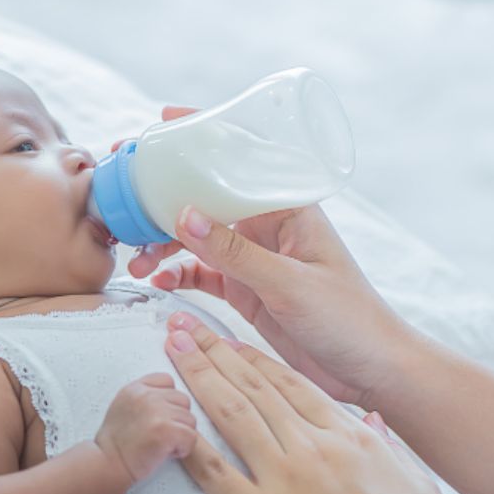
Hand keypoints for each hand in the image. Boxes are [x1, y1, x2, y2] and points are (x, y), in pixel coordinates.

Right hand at [93, 372, 197, 485]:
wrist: (107, 464)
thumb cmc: (116, 442)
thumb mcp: (123, 405)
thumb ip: (144, 396)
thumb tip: (171, 400)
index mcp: (136, 388)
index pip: (168, 381)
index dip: (168, 401)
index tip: (158, 417)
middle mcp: (147, 395)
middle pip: (183, 400)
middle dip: (177, 419)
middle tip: (161, 434)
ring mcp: (157, 411)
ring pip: (190, 420)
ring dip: (181, 435)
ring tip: (162, 444)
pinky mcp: (166, 430)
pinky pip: (192, 437)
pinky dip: (184, 449)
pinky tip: (167, 453)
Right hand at [115, 105, 416, 408]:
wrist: (371, 371)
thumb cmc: (349, 319)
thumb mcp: (290, 284)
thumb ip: (236, 253)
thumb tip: (184, 215)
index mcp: (289, 206)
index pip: (241, 159)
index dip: (202, 138)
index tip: (162, 122)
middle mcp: (269, 224)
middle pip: (208, 197)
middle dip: (165, 196)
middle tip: (122, 197)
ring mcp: (255, 257)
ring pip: (197, 237)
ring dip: (163, 243)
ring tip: (137, 259)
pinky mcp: (247, 289)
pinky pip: (201, 272)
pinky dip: (177, 274)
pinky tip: (158, 281)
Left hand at [163, 314, 445, 493]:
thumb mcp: (416, 484)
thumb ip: (389, 446)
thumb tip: (372, 420)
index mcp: (347, 436)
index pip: (292, 384)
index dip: (256, 358)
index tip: (231, 342)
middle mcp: (312, 447)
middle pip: (256, 387)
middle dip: (217, 352)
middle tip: (188, 327)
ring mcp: (284, 479)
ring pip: (233, 412)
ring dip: (200, 376)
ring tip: (176, 348)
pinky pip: (216, 473)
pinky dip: (192, 443)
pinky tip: (174, 421)